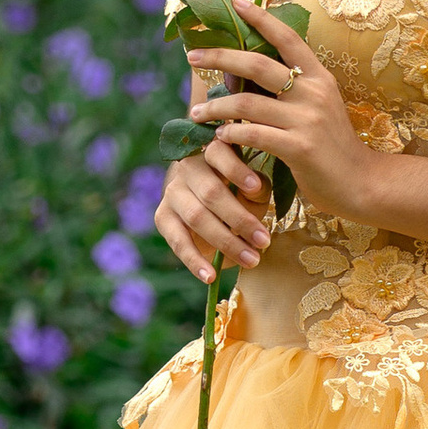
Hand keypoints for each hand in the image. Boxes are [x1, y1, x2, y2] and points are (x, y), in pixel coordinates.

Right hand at [154, 130, 273, 283]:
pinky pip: (177, 240)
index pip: (218, 152)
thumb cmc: (238, 190)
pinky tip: (210, 276)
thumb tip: (254, 191)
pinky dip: (194, 261)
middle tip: (264, 241)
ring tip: (252, 260)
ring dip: (226, 242)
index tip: (256, 189)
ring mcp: (172, 192)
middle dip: (240, 219)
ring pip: (197, 217)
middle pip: (210, 192)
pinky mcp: (163, 216)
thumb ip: (255, 187)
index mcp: (212, 152)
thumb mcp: (252, 186)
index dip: (236, 170)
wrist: (208, 203)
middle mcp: (187, 168)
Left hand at [186, 0, 373, 222]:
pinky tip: (220, 137)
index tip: (236, 2)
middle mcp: (314, 92)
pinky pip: (253, 134)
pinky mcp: (299, 148)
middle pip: (257, 64)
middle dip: (219, 56)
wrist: (362, 183)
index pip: (288, 38)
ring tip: (197, 113)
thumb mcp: (319, 108)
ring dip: (215, 107)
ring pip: (247, 103)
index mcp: (319, 77)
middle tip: (192, 55)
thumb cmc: (333, 147)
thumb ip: (292, 90)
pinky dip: (231, 134)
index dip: (261, 18)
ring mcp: (307, 120)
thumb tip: (248, 75)